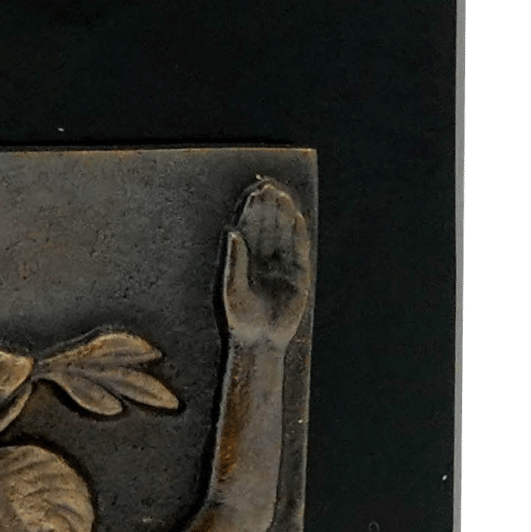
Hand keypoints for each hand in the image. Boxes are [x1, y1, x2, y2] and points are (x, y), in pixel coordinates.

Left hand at [221, 181, 312, 350]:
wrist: (257, 343)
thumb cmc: (238, 319)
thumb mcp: (231, 288)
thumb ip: (233, 262)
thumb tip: (232, 233)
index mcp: (246, 260)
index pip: (250, 229)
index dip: (253, 211)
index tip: (254, 193)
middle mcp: (265, 260)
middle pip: (268, 227)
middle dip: (269, 209)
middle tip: (268, 189)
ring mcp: (283, 267)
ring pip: (284, 235)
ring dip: (284, 216)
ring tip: (281, 198)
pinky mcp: (299, 276)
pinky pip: (299, 251)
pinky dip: (298, 235)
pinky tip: (296, 219)